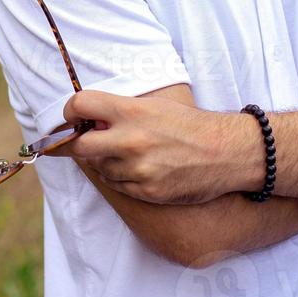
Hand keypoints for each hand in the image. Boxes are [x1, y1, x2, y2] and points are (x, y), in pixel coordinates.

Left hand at [48, 88, 258, 204]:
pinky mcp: (146, 191)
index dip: (72, 112)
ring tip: (128, 154)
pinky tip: (139, 168)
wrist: (225, 152)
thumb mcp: (154, 105)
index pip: (79, 105)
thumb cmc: (188, 125)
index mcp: (131, 111)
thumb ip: (119, 110)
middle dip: (80, 144)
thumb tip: (88, 120)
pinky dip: (121, 178)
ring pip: (99, 168)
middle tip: (90, 141)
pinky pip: (117, 185)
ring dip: (105, 161)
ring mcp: (137, 168)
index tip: (75, 117)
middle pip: (79, 146)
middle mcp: (130, 140)